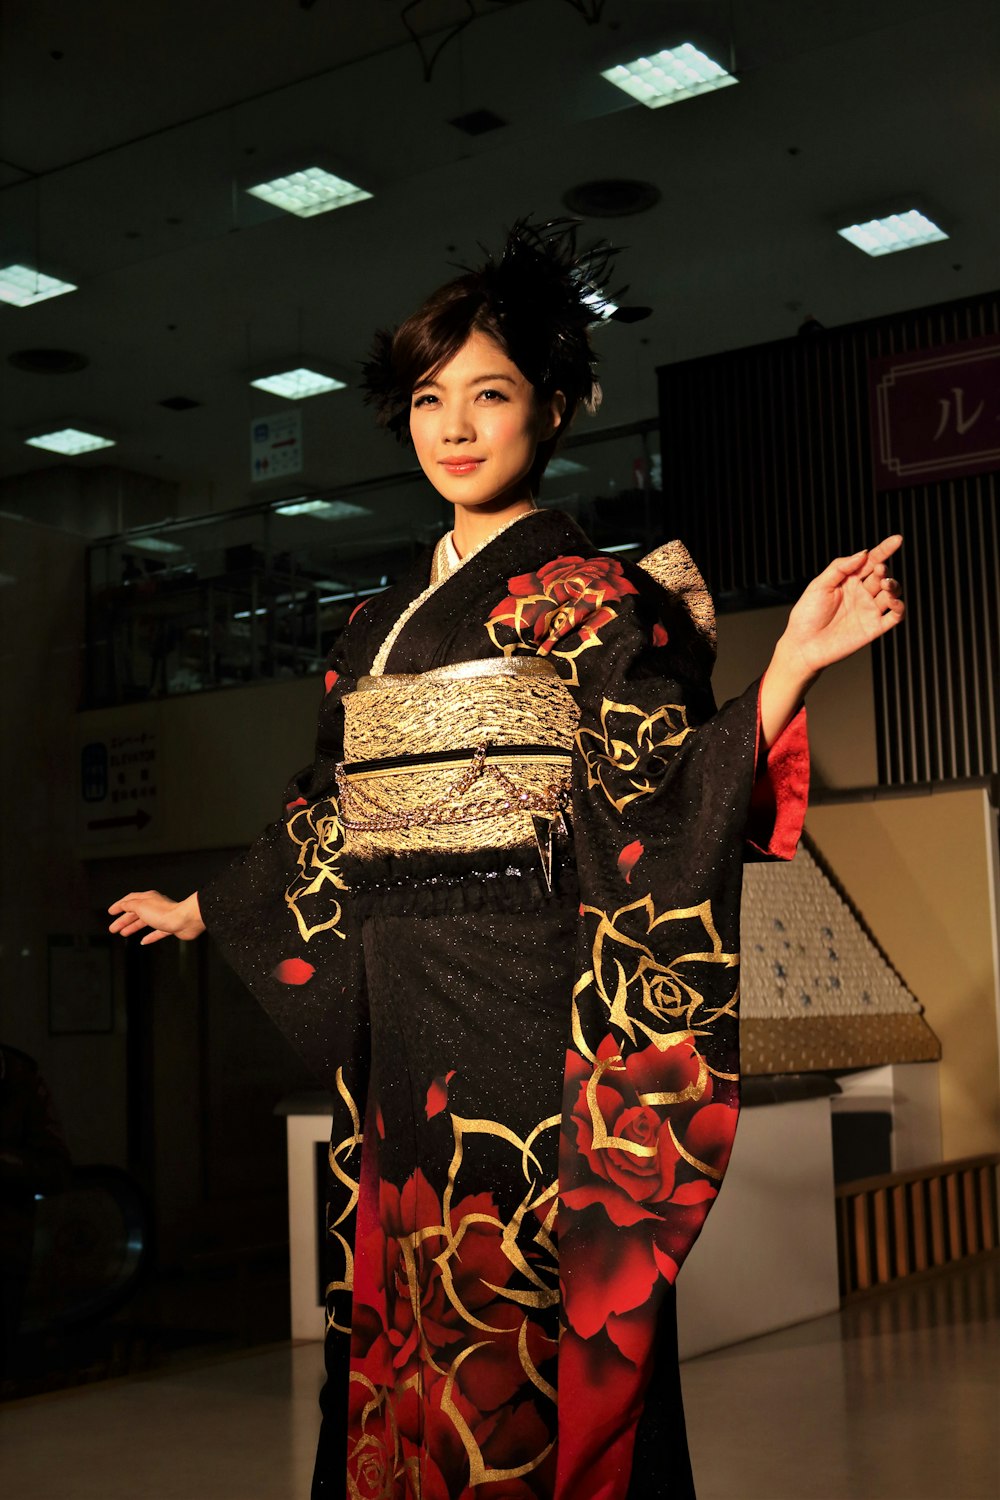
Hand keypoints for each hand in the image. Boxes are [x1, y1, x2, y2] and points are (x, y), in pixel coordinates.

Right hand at [108, 890, 204, 945]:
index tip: (111, 912)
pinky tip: (143, 942)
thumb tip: (123, 905)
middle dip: (123, 920)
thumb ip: (130, 905)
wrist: (185, 920)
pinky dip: (148, 937)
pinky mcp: (169, 927)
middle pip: (135, 913)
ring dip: (132, 927)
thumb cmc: (164, 912)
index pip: (130, 900)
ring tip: (123, 933)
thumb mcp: (140, 906)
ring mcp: (162, 917)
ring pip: (144, 922)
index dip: (119, 906)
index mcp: (147, 898)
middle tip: (113, 929)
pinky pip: (156, 933)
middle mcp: (154, 906)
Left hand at [759, 536, 904, 748]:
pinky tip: (894, 601)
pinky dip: (899, 607)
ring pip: (892, 593)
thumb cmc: (806, 615)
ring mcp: (869, 611)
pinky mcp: (874, 628)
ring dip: (894, 586)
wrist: (803, 646)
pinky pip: (895, 616)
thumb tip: (863, 554)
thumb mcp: (819, 585)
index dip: (884, 550)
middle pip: (882, 575)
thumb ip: (840, 568)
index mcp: (849, 581)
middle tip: (878, 569)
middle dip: (884, 569)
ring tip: (885, 584)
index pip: (870, 561)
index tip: (896, 540)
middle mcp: (861, 594)